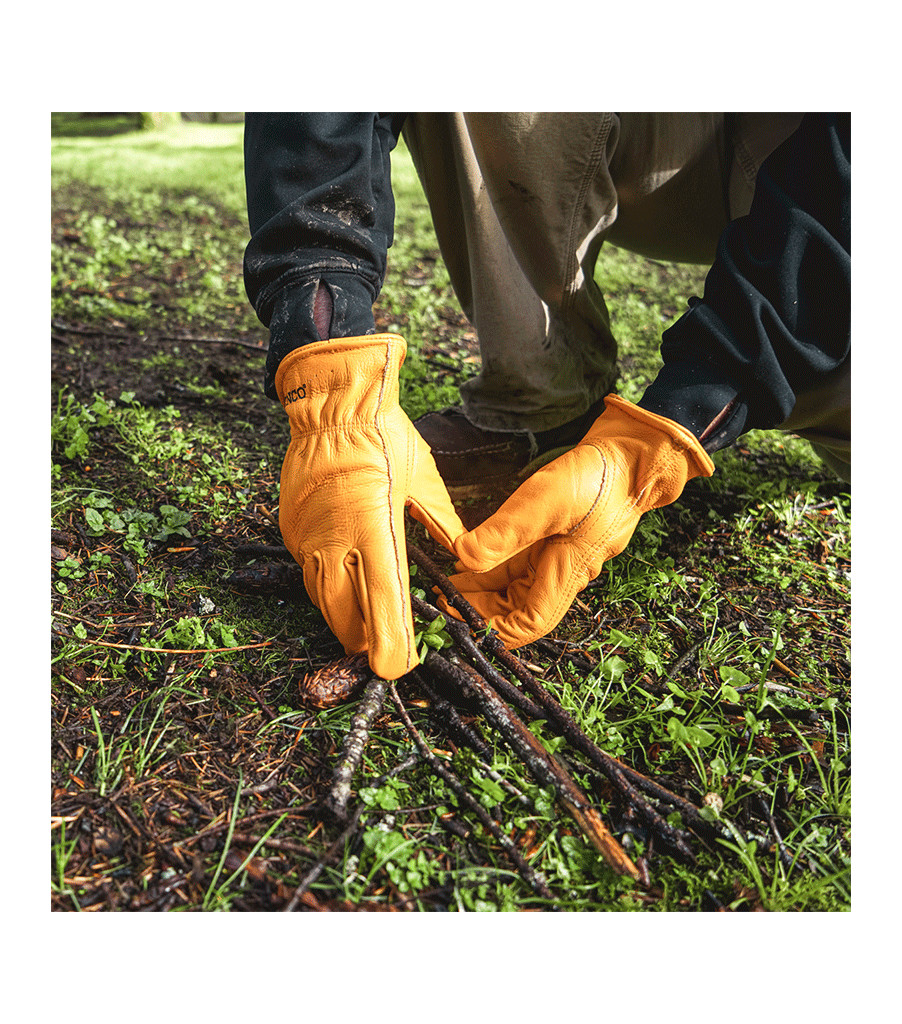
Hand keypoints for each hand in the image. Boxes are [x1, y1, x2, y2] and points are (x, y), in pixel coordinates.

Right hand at [276, 335, 464, 678]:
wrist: (330, 401)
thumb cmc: (383, 435)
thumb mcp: (425, 479)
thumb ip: (442, 523)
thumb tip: (463, 551)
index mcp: (374, 527)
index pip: (383, 600)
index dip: (391, 641)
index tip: (399, 666)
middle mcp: (335, 539)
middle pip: (346, 614)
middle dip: (366, 641)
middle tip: (385, 654)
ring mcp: (308, 536)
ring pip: (323, 600)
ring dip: (344, 621)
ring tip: (364, 636)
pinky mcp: (292, 530)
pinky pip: (309, 575)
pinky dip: (327, 592)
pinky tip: (343, 596)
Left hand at [448, 395, 713, 647]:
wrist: (630, 455)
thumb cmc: (597, 480)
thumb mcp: (543, 502)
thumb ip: (503, 533)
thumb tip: (464, 558)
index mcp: (566, 574)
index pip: (530, 622)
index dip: (495, 630)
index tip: (460, 620)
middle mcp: (562, 573)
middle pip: (517, 609)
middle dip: (480, 610)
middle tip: (442, 600)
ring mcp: (558, 557)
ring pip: (514, 587)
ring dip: (483, 590)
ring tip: (447, 583)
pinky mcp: (553, 540)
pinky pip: (518, 565)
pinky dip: (492, 567)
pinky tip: (468, 560)